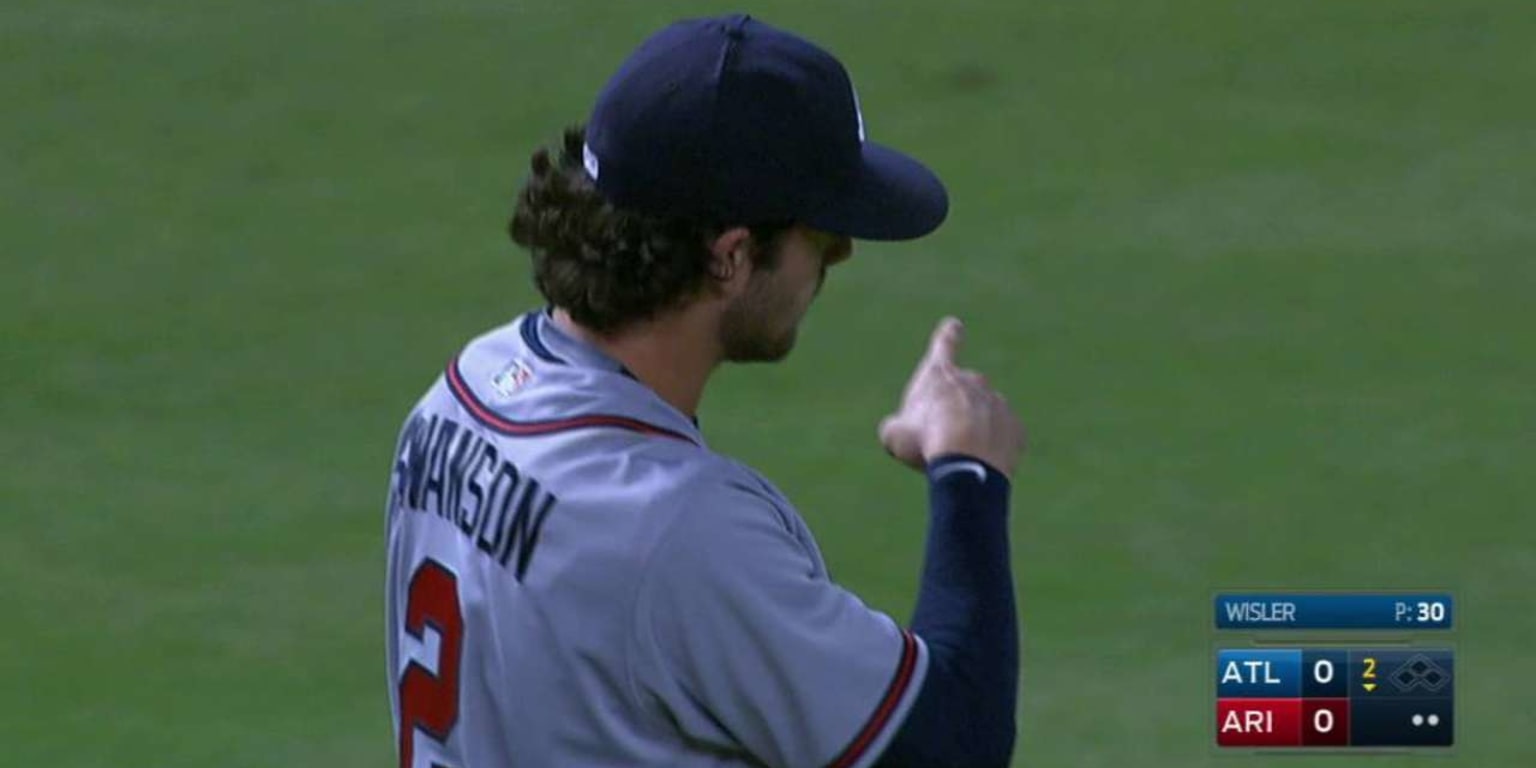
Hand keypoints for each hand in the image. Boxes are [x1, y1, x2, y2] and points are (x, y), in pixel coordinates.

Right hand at [878, 317, 1024, 478]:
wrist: (969, 463)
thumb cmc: (926, 441)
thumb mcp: (895, 435)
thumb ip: (895, 427)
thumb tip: (897, 431)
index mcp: (940, 374)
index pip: (944, 344)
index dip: (948, 335)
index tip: (954, 325)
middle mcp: (973, 381)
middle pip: (964, 390)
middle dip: (955, 409)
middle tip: (942, 437)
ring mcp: (997, 403)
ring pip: (983, 414)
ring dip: (974, 430)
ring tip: (961, 456)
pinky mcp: (1014, 427)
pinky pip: (1001, 436)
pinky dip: (991, 447)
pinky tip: (978, 462)